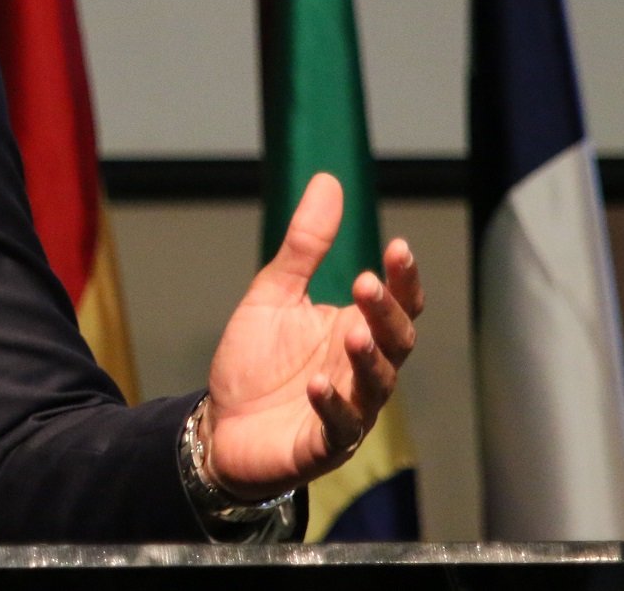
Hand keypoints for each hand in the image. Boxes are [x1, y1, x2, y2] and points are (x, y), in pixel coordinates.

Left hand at [201, 172, 423, 499]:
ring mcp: (349, 409)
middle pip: (395, 341)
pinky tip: (316, 384)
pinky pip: (338, 426)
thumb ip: (305, 245)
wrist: (220, 425)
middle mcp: (362, 370)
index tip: (398, 246)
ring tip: (351, 334)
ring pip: (375, 384)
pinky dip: (331, 406)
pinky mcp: (322, 443)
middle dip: (384, 313)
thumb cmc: (256, 362)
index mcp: (356, 330)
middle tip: (365, 284)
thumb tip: (329, 180)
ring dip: (366, 359)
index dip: (403, 278)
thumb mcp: (274, 294)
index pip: (396, 302)